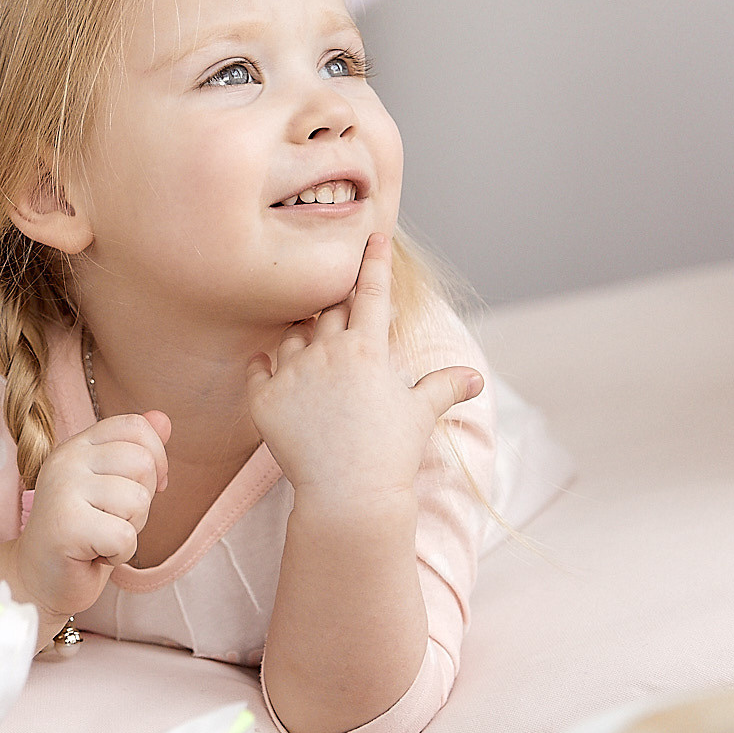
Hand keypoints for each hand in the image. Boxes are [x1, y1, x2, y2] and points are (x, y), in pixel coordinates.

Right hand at [8, 411, 171, 619]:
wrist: (39, 579)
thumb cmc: (82, 534)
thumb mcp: (112, 486)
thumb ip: (135, 451)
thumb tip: (164, 418)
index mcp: (79, 446)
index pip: (135, 426)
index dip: (157, 457)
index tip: (144, 487)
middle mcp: (67, 460)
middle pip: (143, 463)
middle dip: (142, 501)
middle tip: (111, 520)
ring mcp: (63, 490)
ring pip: (138, 500)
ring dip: (130, 530)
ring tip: (101, 537)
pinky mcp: (66, 525)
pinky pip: (125, 536)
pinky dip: (119, 554)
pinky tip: (95, 554)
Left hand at [247, 233, 480, 512]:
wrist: (348, 496)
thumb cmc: (390, 454)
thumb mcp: (420, 415)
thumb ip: (443, 387)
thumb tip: (475, 379)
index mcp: (367, 349)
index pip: (372, 292)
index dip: (373, 262)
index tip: (373, 236)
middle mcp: (326, 352)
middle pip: (327, 313)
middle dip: (336, 312)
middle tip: (343, 327)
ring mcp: (292, 374)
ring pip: (292, 337)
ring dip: (302, 340)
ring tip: (316, 364)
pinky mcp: (264, 400)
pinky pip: (258, 368)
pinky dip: (264, 366)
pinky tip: (269, 369)